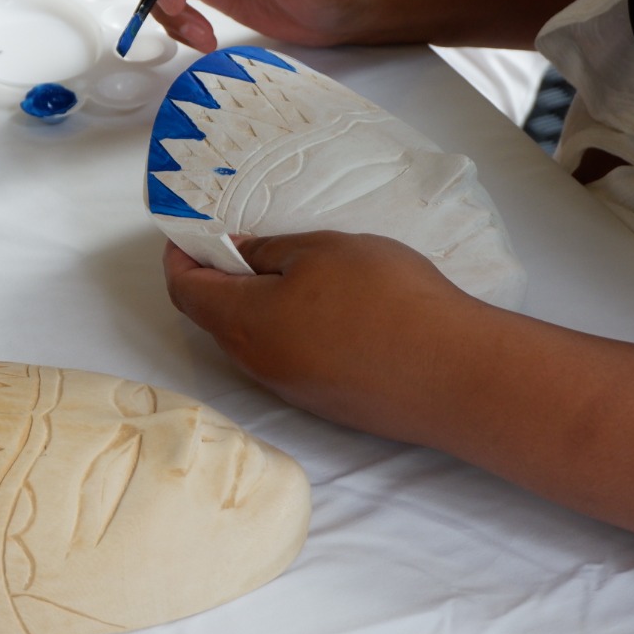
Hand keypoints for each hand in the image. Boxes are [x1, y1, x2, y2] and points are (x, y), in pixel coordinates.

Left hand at [163, 232, 486, 435]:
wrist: (452, 372)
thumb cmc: (385, 300)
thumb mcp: (322, 250)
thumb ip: (268, 251)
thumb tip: (237, 254)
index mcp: (245, 323)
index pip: (185, 291)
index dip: (180, 256)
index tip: (191, 231)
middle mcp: (258, 365)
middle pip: (216, 319)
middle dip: (219, 279)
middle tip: (244, 242)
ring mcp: (293, 389)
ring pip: (254, 341)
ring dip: (258, 306)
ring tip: (293, 271)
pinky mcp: (327, 402)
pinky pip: (290, 360)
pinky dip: (291, 329)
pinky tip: (331, 309)